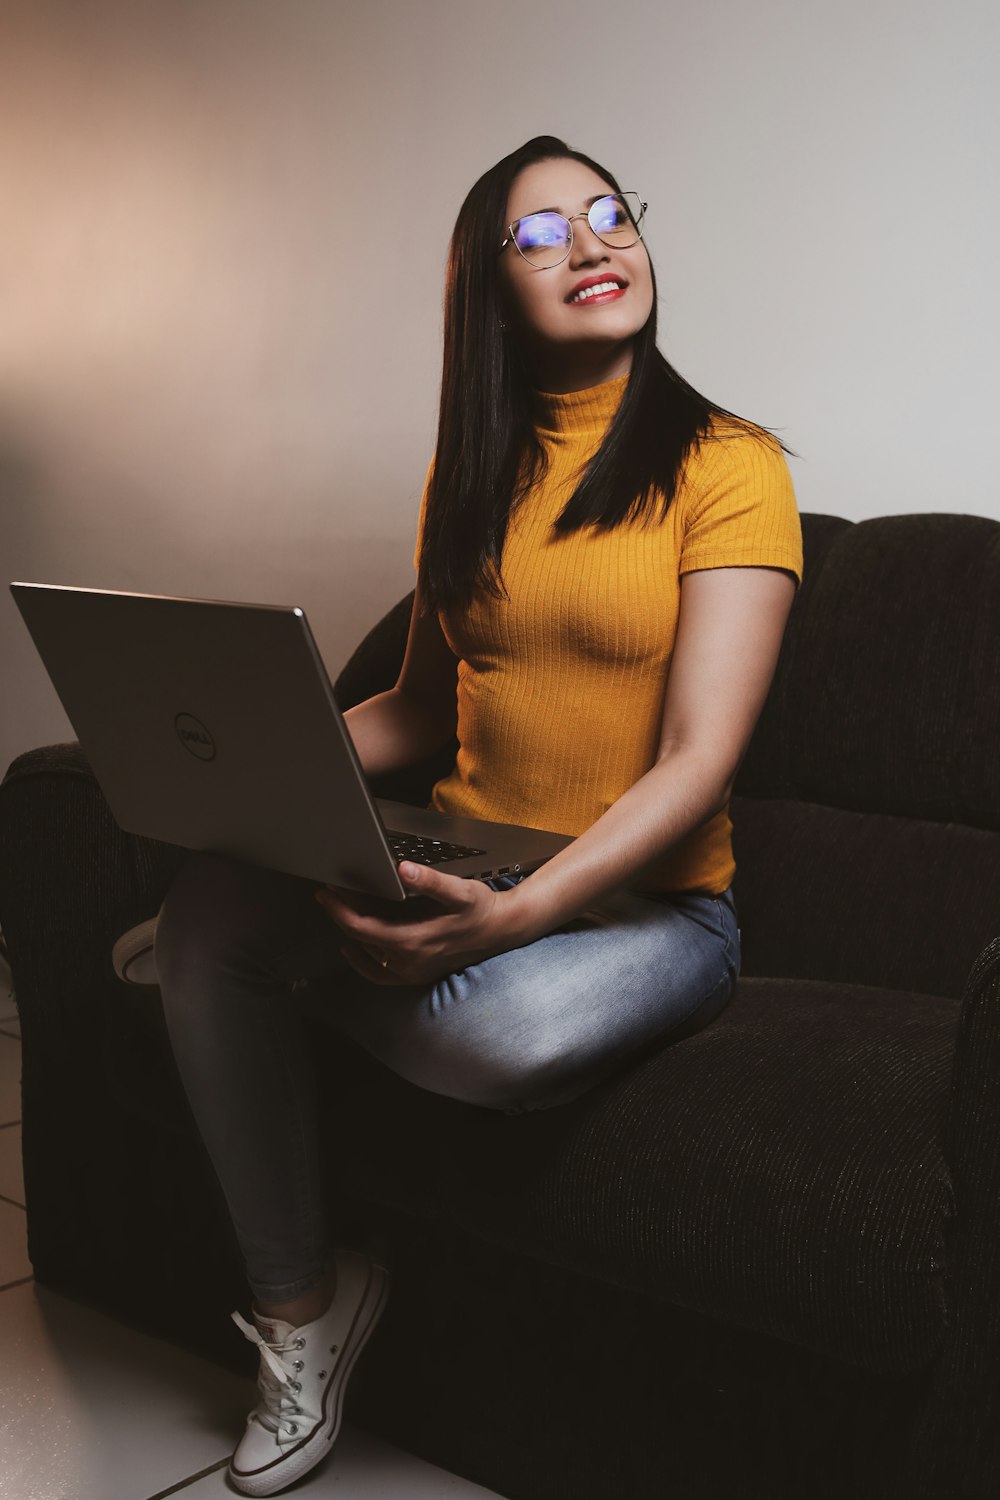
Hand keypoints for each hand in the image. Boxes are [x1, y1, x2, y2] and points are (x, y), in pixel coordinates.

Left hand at [314, 862, 519, 985]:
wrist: (502, 931)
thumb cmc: (481, 909)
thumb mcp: (459, 890)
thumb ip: (430, 881)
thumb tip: (403, 869)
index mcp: (412, 941)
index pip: (361, 927)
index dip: (338, 909)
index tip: (325, 892)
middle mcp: (408, 961)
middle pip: (360, 938)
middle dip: (341, 914)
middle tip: (328, 892)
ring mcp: (412, 972)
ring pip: (368, 954)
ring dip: (351, 932)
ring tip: (340, 908)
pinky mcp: (417, 975)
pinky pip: (380, 974)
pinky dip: (363, 962)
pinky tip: (353, 948)